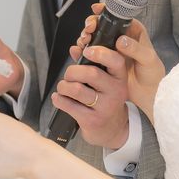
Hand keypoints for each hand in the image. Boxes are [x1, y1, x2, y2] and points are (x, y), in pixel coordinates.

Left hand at [54, 33, 129, 148]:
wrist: (113, 128)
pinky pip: (70, 106)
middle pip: (91, 73)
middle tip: (68, 75)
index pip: (116, 61)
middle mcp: (116, 91)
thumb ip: (90, 62)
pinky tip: (58, 98)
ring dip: (63, 86)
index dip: (100, 53)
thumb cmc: (105, 97)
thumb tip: (74, 49)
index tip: (86, 51)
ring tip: (62, 87)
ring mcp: (105, 107)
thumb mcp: (105, 79)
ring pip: (78, 90)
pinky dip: (59, 99)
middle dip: (72, 71)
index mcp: (120, 77)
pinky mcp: (92, 120)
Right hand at [72, 4, 164, 123]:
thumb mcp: (148, 59)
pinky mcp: (103, 61)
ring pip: (94, 37)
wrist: (147, 93)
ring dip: (85, 37)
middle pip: (102, 25)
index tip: (96, 9)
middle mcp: (119, 37)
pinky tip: (76, 51)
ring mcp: (110, 49)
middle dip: (92, 24)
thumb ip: (136, 49)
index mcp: (132, 31)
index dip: (105, 11)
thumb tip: (121, 40)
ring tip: (83, 41)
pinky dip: (81, 50)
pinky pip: (90, 53)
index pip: (117, 16)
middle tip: (88, 29)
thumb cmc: (152, 73)